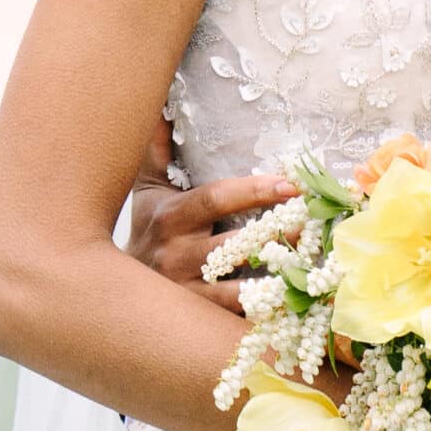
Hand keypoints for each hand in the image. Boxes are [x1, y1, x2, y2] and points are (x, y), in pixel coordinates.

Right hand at [127, 116, 297, 315]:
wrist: (113, 292)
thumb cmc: (146, 232)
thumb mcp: (147, 191)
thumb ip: (158, 150)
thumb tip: (162, 107)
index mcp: (170, 217)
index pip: (215, 199)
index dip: (253, 191)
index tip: (291, 184)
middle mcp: (177, 256)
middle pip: (235, 245)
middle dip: (277, 235)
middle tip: (317, 224)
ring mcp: (187, 294)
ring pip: (240, 290)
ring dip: (279, 280)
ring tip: (317, 269)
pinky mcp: (197, 322)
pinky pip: (236, 321)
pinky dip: (267, 317)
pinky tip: (299, 311)